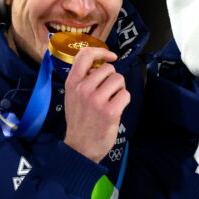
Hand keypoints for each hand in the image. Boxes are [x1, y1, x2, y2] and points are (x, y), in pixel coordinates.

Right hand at [63, 46, 129, 162]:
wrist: (80, 147)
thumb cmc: (80, 121)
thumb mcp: (73, 95)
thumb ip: (84, 79)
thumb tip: (102, 64)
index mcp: (72, 82)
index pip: (86, 55)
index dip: (101, 51)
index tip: (110, 57)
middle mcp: (83, 88)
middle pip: (109, 69)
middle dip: (112, 79)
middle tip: (107, 93)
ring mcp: (96, 100)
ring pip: (119, 80)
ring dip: (119, 89)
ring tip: (111, 101)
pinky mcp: (109, 111)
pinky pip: (126, 94)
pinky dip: (124, 101)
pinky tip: (115, 110)